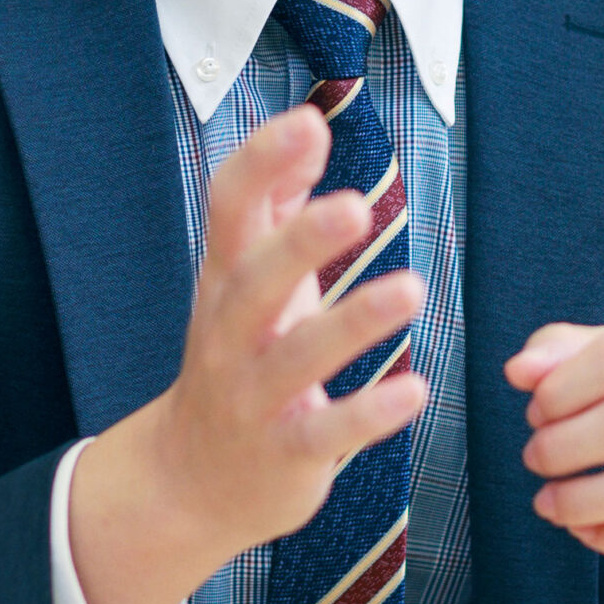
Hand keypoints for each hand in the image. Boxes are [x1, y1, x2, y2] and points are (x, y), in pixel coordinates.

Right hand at [70, 105, 427, 603]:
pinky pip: (327, 433)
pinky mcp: (284, 452)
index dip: (263, 164)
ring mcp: (253, 395)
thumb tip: (309, 123)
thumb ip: (275, 203)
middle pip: (256, 280)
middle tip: (354, 206)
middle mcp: (230, 332)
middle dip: (301, 243)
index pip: (230, 209)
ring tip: (412, 289)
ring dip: (355, 322)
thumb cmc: (237, 358)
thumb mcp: (244, 279)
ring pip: (299, 356)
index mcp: (226, 278)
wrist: (189, 481)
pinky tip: (415, 391)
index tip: (308, 122)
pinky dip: (369, 414)